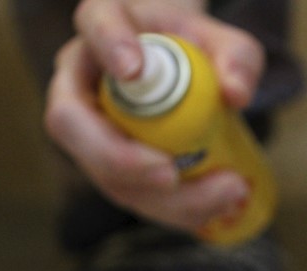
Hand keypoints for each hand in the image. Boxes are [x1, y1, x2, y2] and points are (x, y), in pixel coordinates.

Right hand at [44, 0, 264, 232]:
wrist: (184, 74)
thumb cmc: (195, 51)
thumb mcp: (224, 43)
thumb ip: (237, 58)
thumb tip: (236, 95)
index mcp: (105, 25)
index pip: (94, 24)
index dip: (108, 47)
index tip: (133, 69)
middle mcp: (81, 80)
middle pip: (69, 121)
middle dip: (119, 158)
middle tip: (171, 174)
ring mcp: (89, 132)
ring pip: (101, 172)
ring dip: (162, 197)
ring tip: (226, 194)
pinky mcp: (110, 169)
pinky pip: (132, 196)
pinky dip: (177, 210)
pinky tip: (218, 208)